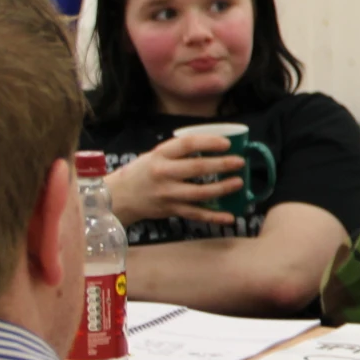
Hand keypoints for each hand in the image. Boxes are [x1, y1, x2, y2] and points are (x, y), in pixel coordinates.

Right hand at [103, 135, 244, 225]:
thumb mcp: (155, 155)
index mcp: (160, 155)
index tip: (227, 144)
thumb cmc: (143, 172)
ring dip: (223, 188)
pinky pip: (196, 214)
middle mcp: (163, 173)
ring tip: (238, 183)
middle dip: (222, 165)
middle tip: (240, 162)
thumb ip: (179, 152)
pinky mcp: (171, 210)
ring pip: (200, 193)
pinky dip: (214, 216)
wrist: (119, 196)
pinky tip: (229, 216)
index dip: (209, 142)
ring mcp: (167, 194)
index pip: (187, 144)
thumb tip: (213, 146)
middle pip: (197, 168)